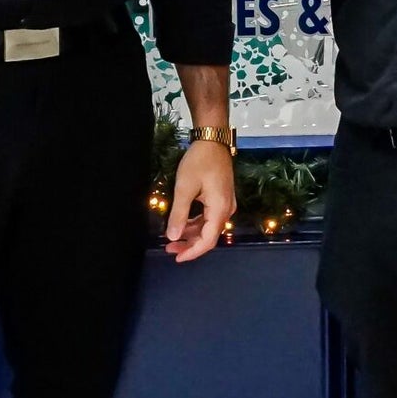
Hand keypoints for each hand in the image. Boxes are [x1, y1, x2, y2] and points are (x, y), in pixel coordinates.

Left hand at [164, 138, 236, 262]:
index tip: (176, 257)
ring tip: (173, 239)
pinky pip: (209, 217)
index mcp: (220, 209)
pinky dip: (196, 224)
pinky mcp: (222, 198)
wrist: (213, 140)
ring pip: (208, 227)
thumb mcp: (185, 188)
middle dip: (189, 244)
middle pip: (209, 236)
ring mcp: (226, 204)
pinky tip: (183, 224)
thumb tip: (173, 237)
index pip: (208, 241)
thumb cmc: (200, 161)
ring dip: (192, 235)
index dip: (192, 252)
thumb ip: (179, 214)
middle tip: (169, 248)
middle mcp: (227, 210)